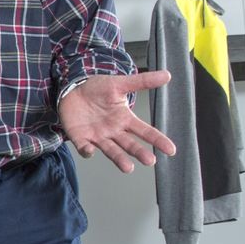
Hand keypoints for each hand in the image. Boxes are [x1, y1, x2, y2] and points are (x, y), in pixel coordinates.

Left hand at [58, 72, 177, 172]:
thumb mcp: (120, 83)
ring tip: (128, 168)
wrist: (73, 88)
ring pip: (111, 150)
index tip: (171, 150)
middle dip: (139, 152)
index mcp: (125, 119)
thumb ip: (143, 81)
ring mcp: (97, 136)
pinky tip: (90, 151)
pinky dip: (87, 151)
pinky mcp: (81, 138)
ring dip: (119, 159)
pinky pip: (84, 147)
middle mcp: (114, 131)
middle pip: (129, 144)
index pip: (145, 131)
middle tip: (150, 160)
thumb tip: (167, 75)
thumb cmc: (98, 88)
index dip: (158, 140)